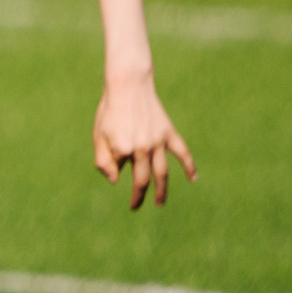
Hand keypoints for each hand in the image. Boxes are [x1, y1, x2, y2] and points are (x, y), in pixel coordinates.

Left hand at [93, 74, 195, 208]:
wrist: (128, 86)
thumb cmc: (109, 111)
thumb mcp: (98, 135)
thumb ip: (103, 160)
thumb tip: (115, 181)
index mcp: (122, 149)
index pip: (118, 169)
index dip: (113, 169)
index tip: (113, 167)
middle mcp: (142, 148)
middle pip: (142, 180)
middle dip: (139, 196)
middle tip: (135, 206)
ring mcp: (158, 142)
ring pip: (162, 172)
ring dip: (162, 190)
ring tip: (160, 203)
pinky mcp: (169, 133)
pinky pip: (182, 153)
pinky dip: (189, 166)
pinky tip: (193, 179)